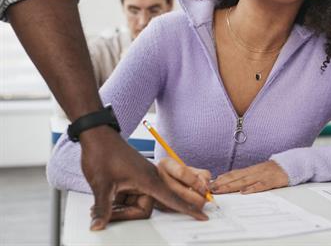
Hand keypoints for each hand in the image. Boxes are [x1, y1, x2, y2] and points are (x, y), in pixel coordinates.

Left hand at [80, 126, 208, 229]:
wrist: (98, 136)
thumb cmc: (104, 152)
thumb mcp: (102, 184)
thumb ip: (103, 209)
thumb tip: (98, 225)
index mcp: (148, 180)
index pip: (173, 198)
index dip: (188, 209)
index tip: (202, 216)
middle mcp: (148, 179)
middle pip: (147, 207)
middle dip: (128, 213)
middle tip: (109, 214)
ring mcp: (140, 178)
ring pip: (138, 202)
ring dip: (121, 207)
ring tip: (104, 202)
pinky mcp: (133, 177)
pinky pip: (131, 195)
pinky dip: (119, 200)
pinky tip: (107, 198)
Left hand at [211, 161, 288, 193]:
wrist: (289, 165)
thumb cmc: (271, 170)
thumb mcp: (257, 172)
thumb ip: (244, 176)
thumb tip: (228, 181)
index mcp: (250, 170)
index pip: (233, 174)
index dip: (221, 178)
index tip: (210, 184)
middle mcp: (254, 172)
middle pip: (235, 177)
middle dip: (222, 183)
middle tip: (210, 188)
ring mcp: (262, 176)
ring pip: (244, 181)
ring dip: (231, 186)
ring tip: (221, 190)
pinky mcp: (271, 181)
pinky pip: (260, 185)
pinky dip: (252, 188)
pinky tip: (243, 192)